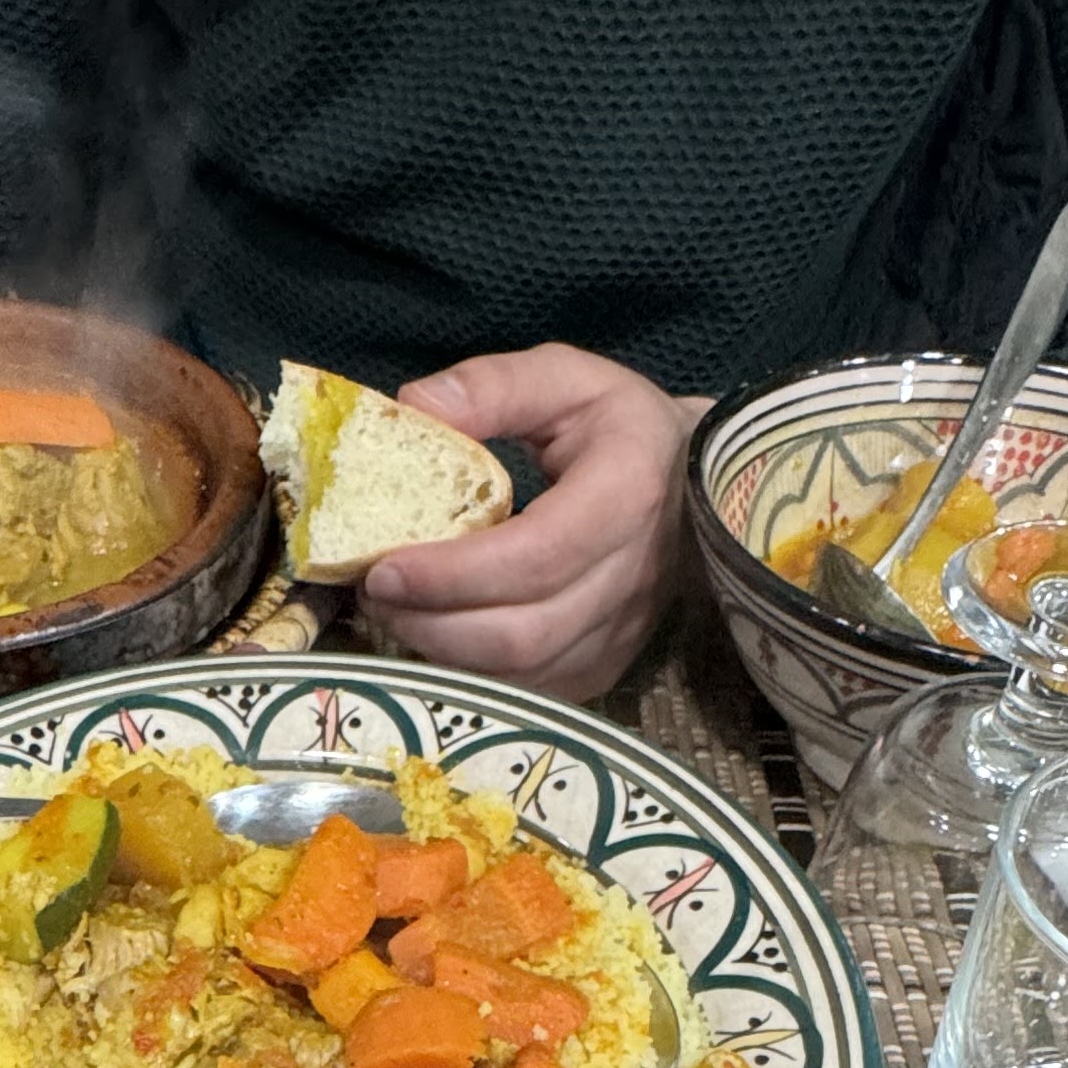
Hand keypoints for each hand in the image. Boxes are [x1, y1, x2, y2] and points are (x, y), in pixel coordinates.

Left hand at [358, 346, 700, 701]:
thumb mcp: (566, 377)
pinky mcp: (606, 665)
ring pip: (524, 672)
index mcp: (626, 493)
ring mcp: (623, 631)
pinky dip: (473, 673)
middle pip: (523, 633)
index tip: (385, 568)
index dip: (453, 575)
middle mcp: (633, 575)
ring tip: (395, 613)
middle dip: (434, 625)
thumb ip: (492, 386)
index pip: (535, 557)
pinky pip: (531, 689)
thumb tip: (411, 407)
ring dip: (445, 654)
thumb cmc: (619, 425)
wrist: (692, 483)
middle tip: (375, 594)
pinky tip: (439, 635)